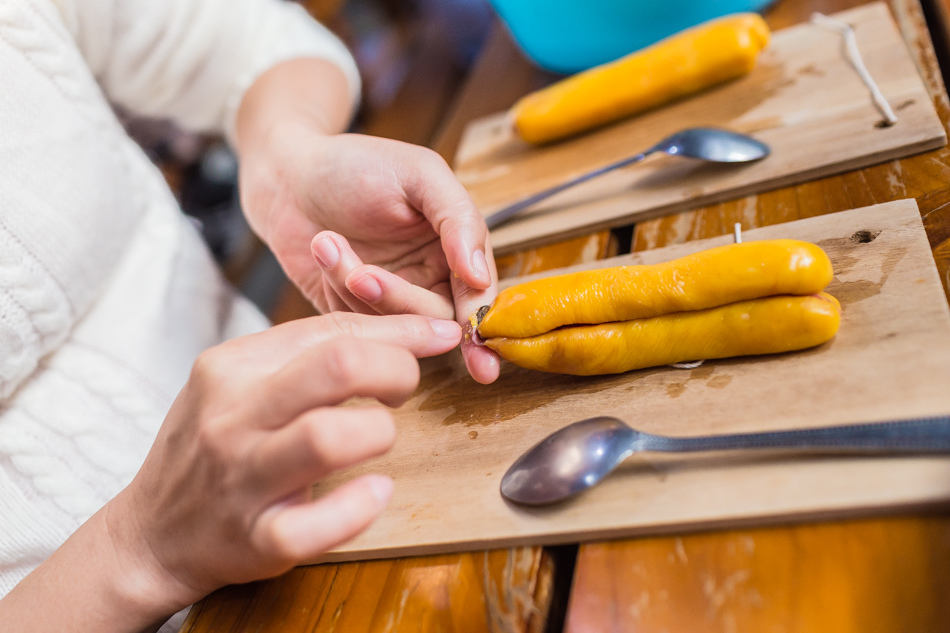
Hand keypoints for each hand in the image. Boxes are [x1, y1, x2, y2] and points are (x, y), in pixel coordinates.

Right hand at [0, 313, 461, 631]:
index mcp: (233, 366)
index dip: (402, 331)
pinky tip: (375, 492)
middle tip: (402, 388)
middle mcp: (233, 416)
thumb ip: (315, 350)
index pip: (333, 329)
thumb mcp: (245, 381)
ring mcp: (243, 478)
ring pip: (329, 437)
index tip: (439, 335)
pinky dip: (361, 507)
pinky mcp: (256, 538)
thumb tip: (412, 328)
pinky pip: (318, 524)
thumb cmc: (216, 445)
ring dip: (379, 433)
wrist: (153, 531)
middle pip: (338, 366)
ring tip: (379, 438)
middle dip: (396, 369)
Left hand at [235, 59, 500, 383]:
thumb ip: (460, 219)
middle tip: (361, 275)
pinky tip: (322, 249)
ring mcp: (389, 299)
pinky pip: (357, 324)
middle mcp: (429, 278)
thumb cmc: (356, 165)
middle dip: (398, 299)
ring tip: (327, 242)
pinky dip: (336, 287)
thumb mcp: (420, 175)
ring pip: (394, 325)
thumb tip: (480, 277)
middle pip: (436, 319)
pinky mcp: (352, 311)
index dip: (477, 321)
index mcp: (456, 247)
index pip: (478, 294)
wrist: (287, 174)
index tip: (474, 347)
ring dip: (358, 289)